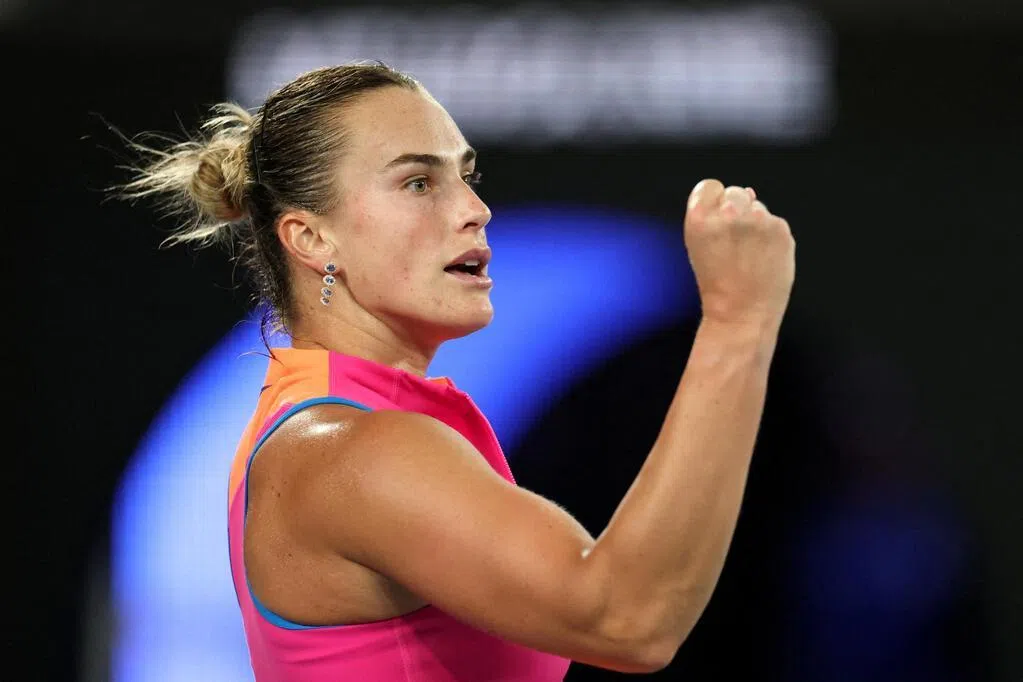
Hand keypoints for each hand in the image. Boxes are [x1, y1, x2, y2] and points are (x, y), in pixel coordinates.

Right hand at [683, 179, 794, 329]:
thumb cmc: (717, 285)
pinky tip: (764, 257)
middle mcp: (728, 213)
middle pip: (735, 192)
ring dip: (756, 223)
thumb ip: (713, 215)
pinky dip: (772, 237)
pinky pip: (775, 222)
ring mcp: (757, 220)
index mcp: (699, 218)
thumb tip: (748, 192)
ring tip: (750, 253)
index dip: (714, 202)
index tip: (717, 221)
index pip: (709, 186)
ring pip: (757, 207)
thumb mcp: (698, 246)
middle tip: (735, 241)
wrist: (741, 314)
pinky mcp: (780, 229)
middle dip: (736, 209)